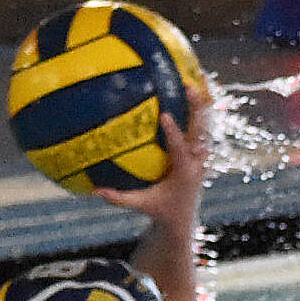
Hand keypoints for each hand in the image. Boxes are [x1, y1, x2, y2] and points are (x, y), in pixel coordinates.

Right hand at [94, 95, 208, 227]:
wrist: (183, 217)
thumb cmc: (160, 210)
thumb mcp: (139, 204)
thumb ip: (119, 198)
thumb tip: (95, 191)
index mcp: (184, 172)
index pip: (180, 148)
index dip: (173, 132)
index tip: (166, 115)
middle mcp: (197, 161)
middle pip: (201, 131)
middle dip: (196, 109)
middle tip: (189, 87)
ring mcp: (201, 156)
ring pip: (204, 127)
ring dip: (199, 106)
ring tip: (191, 83)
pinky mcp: (200, 153)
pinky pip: (201, 130)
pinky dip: (197, 113)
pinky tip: (188, 96)